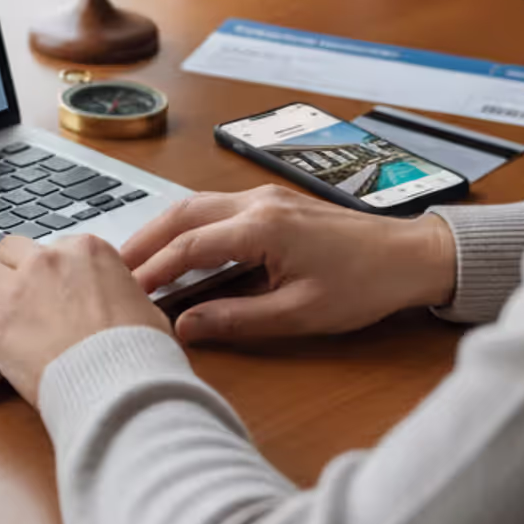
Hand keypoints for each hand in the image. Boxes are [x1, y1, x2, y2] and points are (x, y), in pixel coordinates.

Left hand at [0, 233, 170, 403]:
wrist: (122, 385)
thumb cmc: (140, 352)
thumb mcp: (146, 309)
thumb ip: (123, 295)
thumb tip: (123, 304)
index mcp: (88, 252)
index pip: (57, 246)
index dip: (52, 267)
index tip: (50, 283)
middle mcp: (49, 263)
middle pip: (11, 249)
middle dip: (9, 266)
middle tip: (10, 285)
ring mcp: (19, 294)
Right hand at [121, 185, 457, 345]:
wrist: (412, 255)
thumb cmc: (365, 285)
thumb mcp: (299, 313)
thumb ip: (236, 319)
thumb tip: (186, 326)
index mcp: (262, 227)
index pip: (188, 247)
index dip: (152, 271)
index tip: (125, 292)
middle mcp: (257, 202)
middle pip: (181, 214)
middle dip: (143, 241)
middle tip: (112, 268)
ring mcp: (265, 197)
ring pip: (196, 204)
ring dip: (163, 229)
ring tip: (135, 257)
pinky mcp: (274, 202)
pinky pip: (216, 206)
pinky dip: (187, 224)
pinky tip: (178, 245)